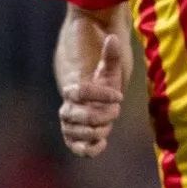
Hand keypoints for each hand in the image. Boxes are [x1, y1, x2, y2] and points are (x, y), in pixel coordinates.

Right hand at [59, 34, 126, 157]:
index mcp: (73, 91)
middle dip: (103, 115)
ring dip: (99, 131)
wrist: (94, 102)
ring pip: (79, 132)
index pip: (81, 92)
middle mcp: (68, 109)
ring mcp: (69, 125)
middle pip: (82, 115)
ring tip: (108, 126)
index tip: (119, 96)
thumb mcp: (109, 70)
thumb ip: (110, 56)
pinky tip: (102, 143)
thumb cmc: (102, 84)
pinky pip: (77, 148)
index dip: (101, 94)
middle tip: (115, 111)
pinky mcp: (74, 139)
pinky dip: (89, 149)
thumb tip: (113, 38)